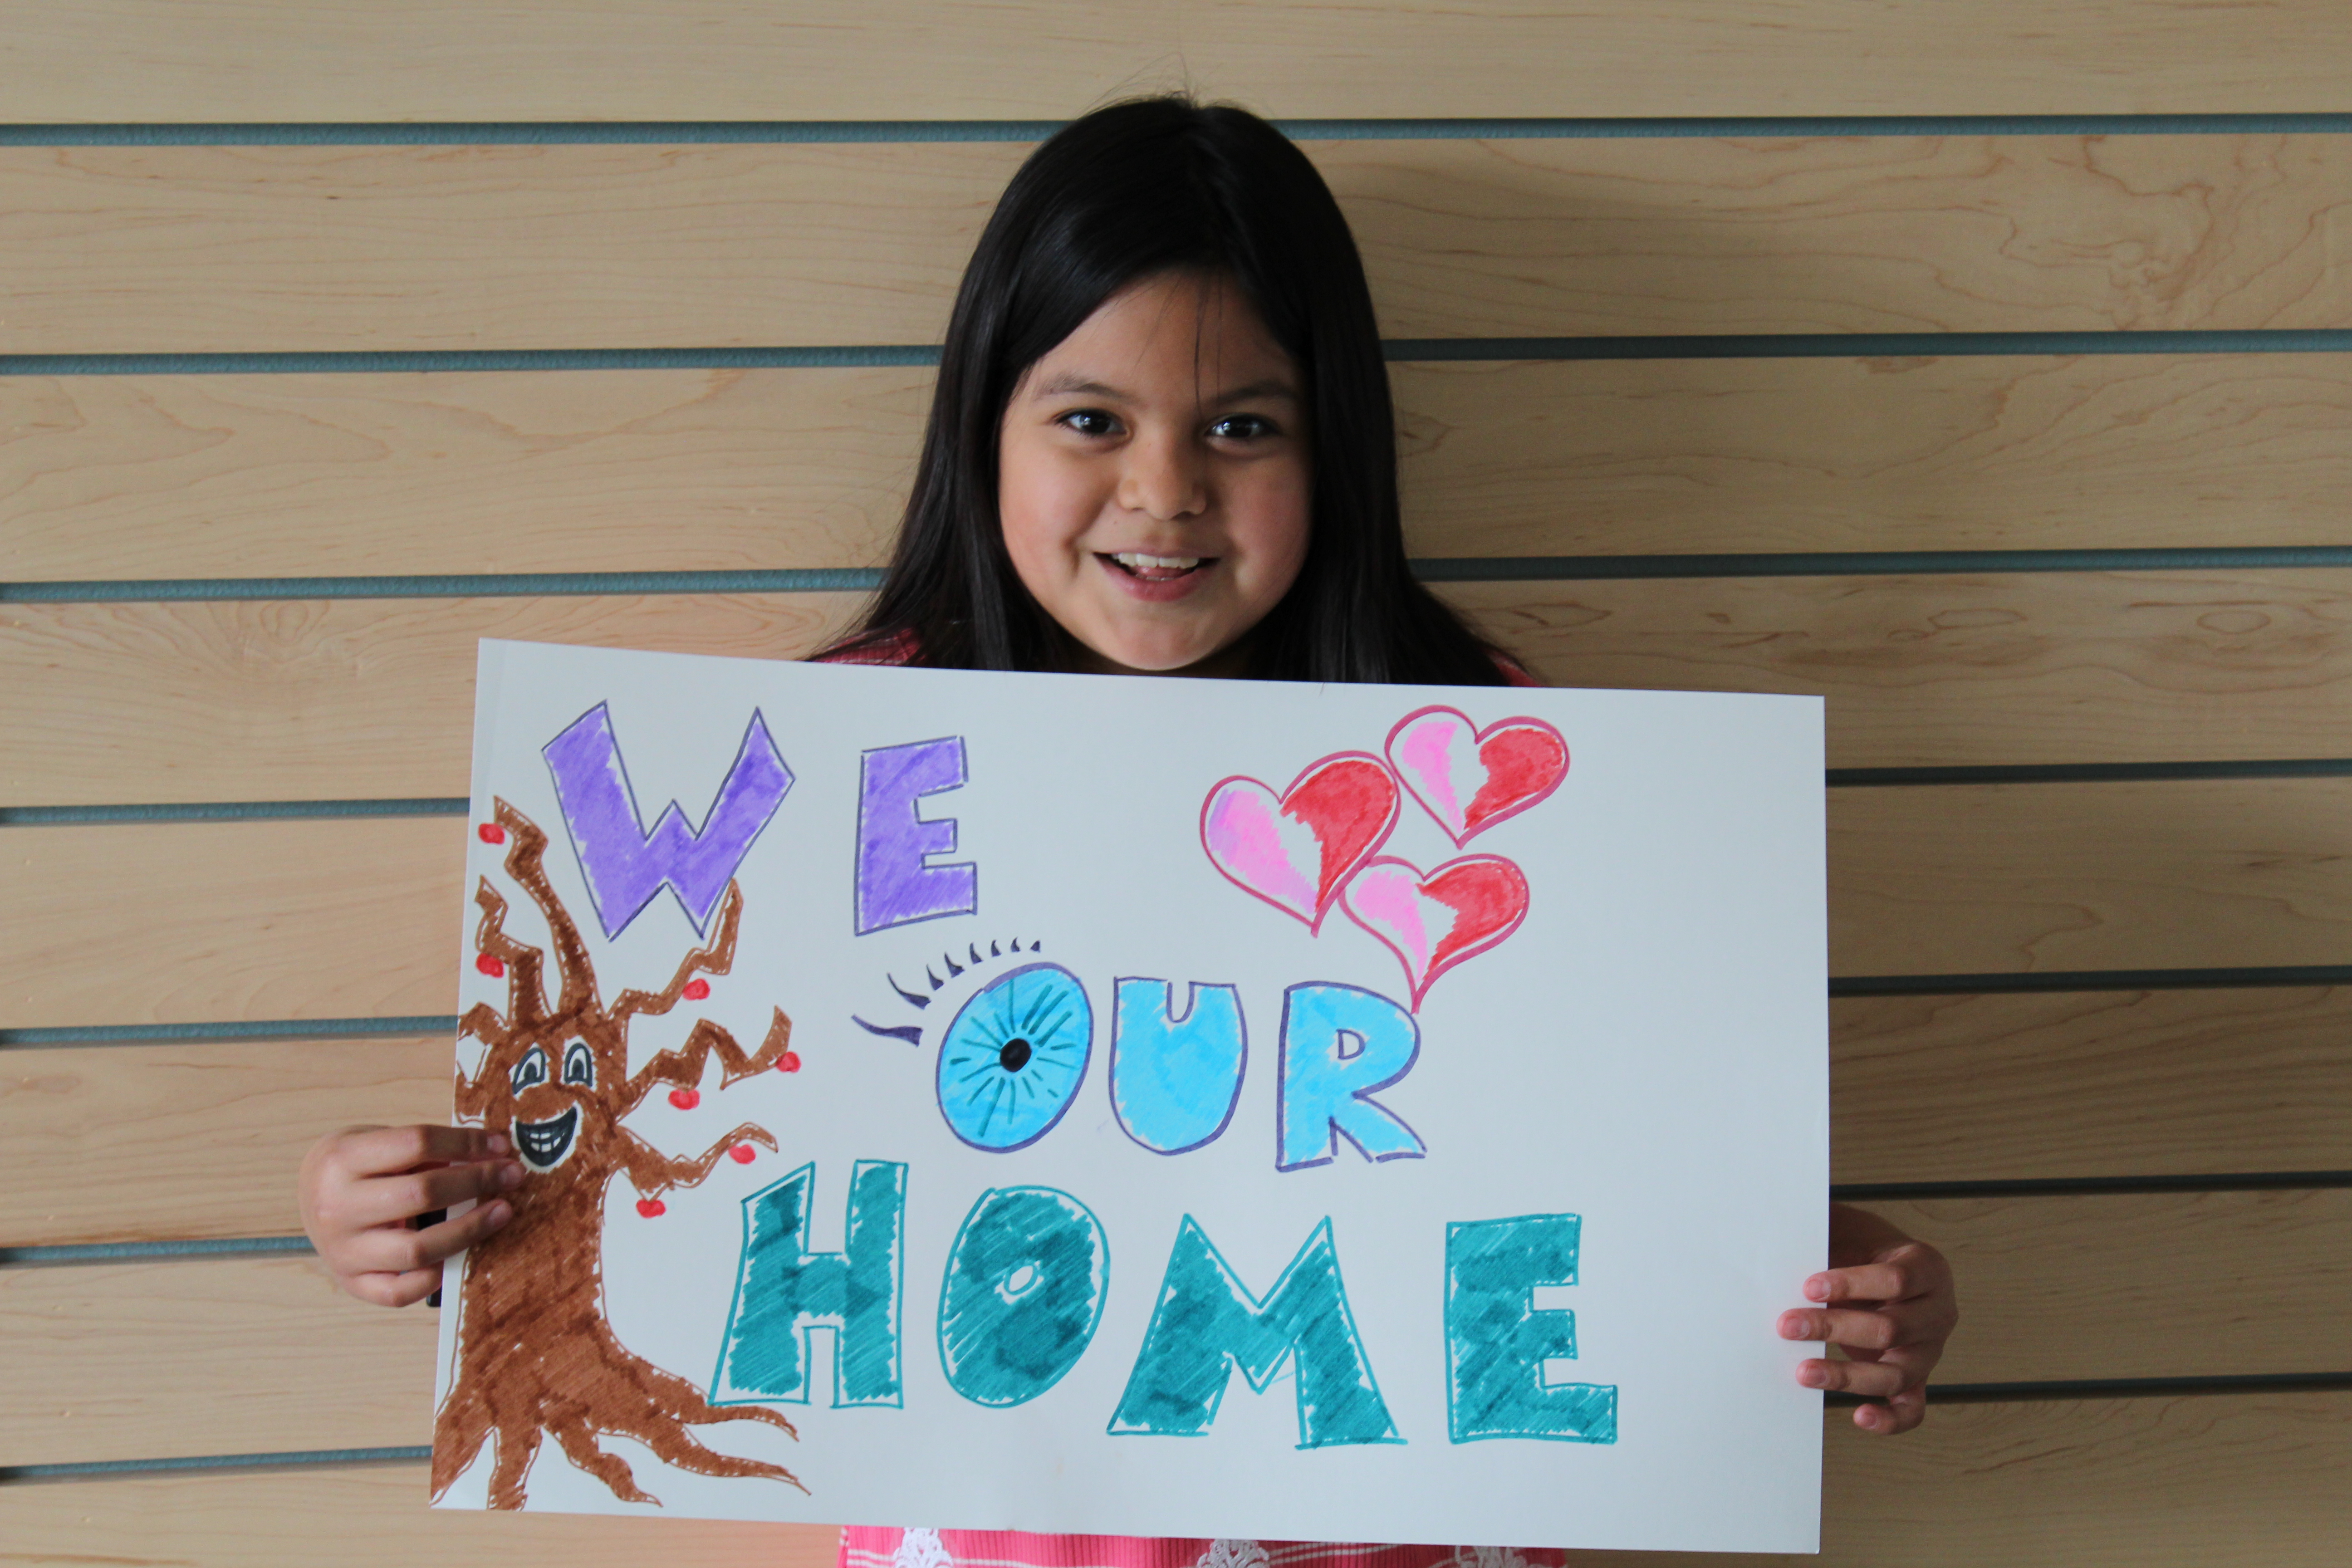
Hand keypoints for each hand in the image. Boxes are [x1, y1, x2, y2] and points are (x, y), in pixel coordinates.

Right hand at [298, 1124, 522, 1306]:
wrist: (308, 1193)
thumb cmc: (357, 1165)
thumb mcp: (379, 1143)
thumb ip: (427, 1150)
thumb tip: (493, 1154)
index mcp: (343, 1160)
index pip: (417, 1143)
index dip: (466, 1143)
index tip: (500, 1145)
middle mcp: (337, 1207)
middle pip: (421, 1194)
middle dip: (477, 1181)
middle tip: (512, 1174)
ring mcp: (342, 1251)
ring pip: (417, 1249)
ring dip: (470, 1229)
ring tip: (502, 1211)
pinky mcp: (351, 1283)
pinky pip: (399, 1292)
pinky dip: (433, 1278)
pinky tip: (458, 1257)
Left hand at [1777, 1204, 1957, 1433]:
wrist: (1880, 1265)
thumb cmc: (1859, 1246)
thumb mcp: (1850, 1228)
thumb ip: (1827, 1230)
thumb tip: (1779, 1230)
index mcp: (1926, 1268)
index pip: (1895, 1279)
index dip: (1851, 1283)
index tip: (1808, 1287)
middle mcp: (1937, 1312)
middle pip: (1891, 1328)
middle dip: (1835, 1328)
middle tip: (1788, 1326)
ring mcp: (1929, 1351)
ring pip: (1897, 1373)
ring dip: (1847, 1375)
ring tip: (1804, 1373)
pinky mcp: (1918, 1380)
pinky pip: (1912, 1408)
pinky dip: (1890, 1419)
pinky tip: (1859, 1416)